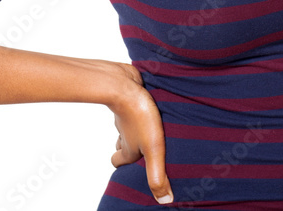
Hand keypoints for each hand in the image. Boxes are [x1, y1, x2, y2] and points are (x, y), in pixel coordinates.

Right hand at [107, 62, 172, 204]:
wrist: (124, 84)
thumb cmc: (139, 115)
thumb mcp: (153, 148)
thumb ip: (157, 174)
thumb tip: (164, 200)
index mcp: (127, 148)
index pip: (118, 163)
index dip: (124, 167)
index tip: (135, 169)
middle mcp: (123, 133)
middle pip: (121, 145)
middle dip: (130, 149)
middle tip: (145, 151)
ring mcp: (124, 116)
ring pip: (127, 127)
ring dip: (136, 130)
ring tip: (154, 131)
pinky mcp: (130, 100)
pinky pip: (132, 109)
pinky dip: (139, 111)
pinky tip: (153, 109)